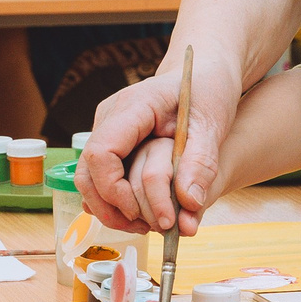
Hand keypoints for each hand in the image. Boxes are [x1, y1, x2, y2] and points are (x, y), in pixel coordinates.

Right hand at [80, 53, 244, 233]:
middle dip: (111, 208)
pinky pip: (102, 177)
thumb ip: (202, 163)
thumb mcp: (213, 126)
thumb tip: (189, 203)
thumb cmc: (208, 92)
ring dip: (112, 209)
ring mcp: (107, 129)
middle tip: (147, 228)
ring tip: (149, 225)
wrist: (202, 73)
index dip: (114, 191)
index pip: (101, 153)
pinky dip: (116, 201)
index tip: (142, 212)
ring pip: (89, 179)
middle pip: (87, 172)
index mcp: (133, 106)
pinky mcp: (113, 142)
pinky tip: (143, 213)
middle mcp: (111, 117)